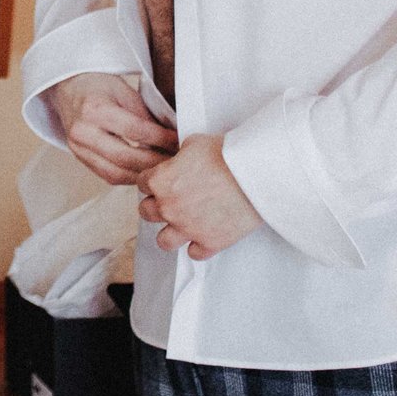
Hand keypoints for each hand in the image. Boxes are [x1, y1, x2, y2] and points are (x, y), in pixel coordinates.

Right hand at [43, 72, 177, 185]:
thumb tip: (170, 137)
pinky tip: (144, 172)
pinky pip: (108, 176)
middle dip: (155, 163)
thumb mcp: (124, 90)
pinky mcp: (80, 159)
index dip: (160, 139)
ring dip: (143, 175)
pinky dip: (130, 177)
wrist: (69, 89)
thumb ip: (144, 115)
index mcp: (94, 109)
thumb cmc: (97, 86)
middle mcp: (82, 132)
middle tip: (176, 163)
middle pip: (125, 157)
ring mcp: (78, 149)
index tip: (178, 142)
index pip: (134, 130)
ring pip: (116, 173)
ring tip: (162, 170)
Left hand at [137, 133, 261, 259]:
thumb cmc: (227, 155)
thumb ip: (179, 155)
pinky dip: (198, 246)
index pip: (142, 183)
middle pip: (147, 212)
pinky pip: (195, 253)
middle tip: (171, 200)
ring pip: (164, 241)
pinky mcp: (210, 242)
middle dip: (157, 205)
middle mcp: (169, 208)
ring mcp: (188, 228)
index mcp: (160, 181)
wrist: (254, 174)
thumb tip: (179, 158)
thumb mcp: (194, 142)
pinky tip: (204, 235)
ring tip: (181, 224)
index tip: (164, 180)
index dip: (153, 179)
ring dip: (171, 232)